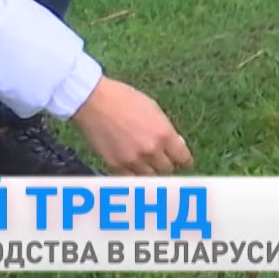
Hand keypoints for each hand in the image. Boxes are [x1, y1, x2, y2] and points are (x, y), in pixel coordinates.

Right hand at [71, 77, 194, 175]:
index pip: (183, 158)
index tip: (183, 162)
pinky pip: (130, 178)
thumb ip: (166, 129)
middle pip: (167, 169)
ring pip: (150, 176)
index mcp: (164, 134)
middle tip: (161, 158)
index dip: (184, 161)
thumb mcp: (153, 109)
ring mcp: (133, 160)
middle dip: (165, 163)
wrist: (94, 101)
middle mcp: (151, 150)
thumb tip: (176, 144)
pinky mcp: (116, 165)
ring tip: (144, 160)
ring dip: (149, 169)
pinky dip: (133, 173)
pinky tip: (131, 164)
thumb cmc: (123, 99)